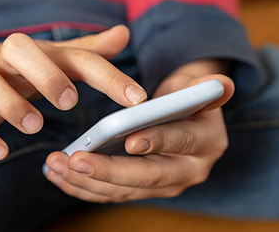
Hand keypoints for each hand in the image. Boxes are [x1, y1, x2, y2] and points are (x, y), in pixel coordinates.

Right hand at [0, 25, 146, 159]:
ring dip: (9, 102)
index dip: (109, 75)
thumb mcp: (59, 62)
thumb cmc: (24, 71)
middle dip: (45, 73)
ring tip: (34, 126)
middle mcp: (9, 62)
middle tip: (70, 102)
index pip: (77, 55)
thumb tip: (123, 32)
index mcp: (40, 52)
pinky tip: (0, 151)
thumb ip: (89, 53)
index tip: (137, 100)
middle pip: (17, 46)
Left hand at [44, 67, 234, 202]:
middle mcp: (187, 171)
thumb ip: (202, 87)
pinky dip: (82, 187)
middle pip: (147, 176)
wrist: (182, 120)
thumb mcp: (194, 87)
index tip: (131, 141)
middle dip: (108, 170)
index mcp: (206, 143)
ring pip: (123, 190)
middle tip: (75, 160)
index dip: (159, 141)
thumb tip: (223, 84)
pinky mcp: (140, 190)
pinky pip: (110, 194)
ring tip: (55, 165)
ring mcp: (162, 185)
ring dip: (86, 181)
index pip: (183, 142)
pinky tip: (57, 176)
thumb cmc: (183, 98)